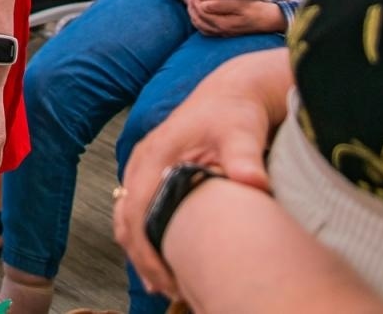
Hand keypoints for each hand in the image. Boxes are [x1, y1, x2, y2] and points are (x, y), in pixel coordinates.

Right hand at [113, 56, 277, 298]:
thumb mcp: (242, 133)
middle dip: (143, 258)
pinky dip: (144, 236)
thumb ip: (245, 158)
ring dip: (141, 250)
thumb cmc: (235, 112)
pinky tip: (163, 258)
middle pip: (127, 220)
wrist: (233, 92)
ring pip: (127, 218)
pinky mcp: (152, 171)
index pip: (137, 212)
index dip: (147, 250)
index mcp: (156, 153)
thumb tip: (255, 183)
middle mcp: (142, 160)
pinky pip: (136, 210)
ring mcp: (144, 166)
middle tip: (168, 289)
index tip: (168, 279)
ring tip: (164, 283)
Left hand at [191, 0, 282, 37]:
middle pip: (200, 21)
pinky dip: (200, 24)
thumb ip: (221, 5)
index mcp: (225, 24)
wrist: (271, 20)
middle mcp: (223, 31)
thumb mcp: (240, 4)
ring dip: (194, 15)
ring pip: (202, 28)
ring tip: (192, 4)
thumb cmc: (257, 9)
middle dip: (193, 8)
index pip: (203, 14)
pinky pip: (208, 32)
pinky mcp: (227, 34)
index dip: (196, 2)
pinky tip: (200, 16)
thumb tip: (203, 5)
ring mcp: (225, 34)